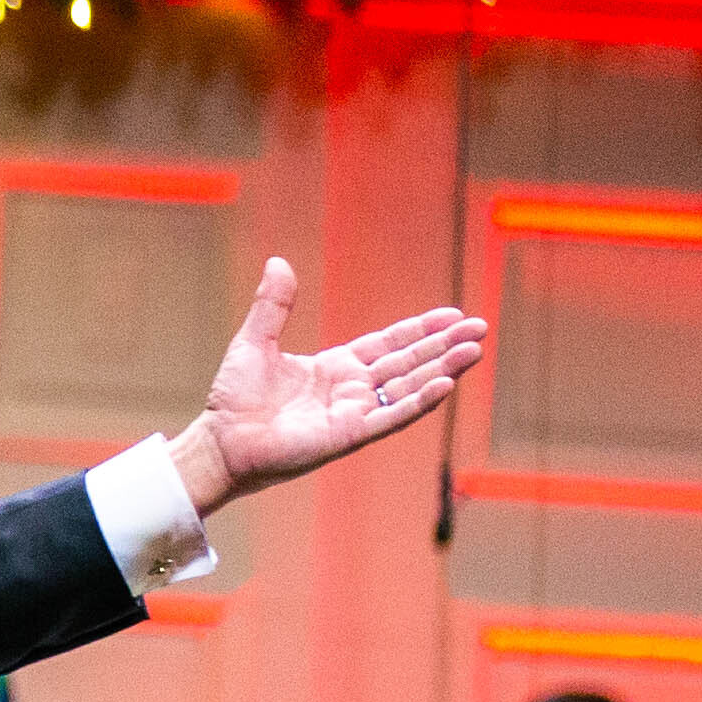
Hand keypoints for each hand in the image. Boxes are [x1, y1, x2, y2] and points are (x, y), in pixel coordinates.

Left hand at [165, 259, 487, 514]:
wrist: (221, 440)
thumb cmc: (235, 397)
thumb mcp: (256, 341)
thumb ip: (273, 305)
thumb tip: (277, 261)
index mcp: (336, 367)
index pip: (389, 345)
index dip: (420, 330)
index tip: (452, 316)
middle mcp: (352, 390)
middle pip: (408, 363)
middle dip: (444, 346)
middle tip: (479, 328)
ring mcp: (354, 412)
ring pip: (409, 387)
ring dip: (442, 369)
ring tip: (474, 350)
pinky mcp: (350, 434)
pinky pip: (392, 416)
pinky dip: (418, 401)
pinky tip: (444, 384)